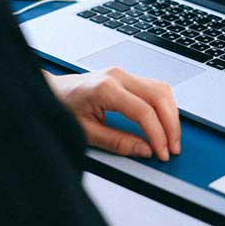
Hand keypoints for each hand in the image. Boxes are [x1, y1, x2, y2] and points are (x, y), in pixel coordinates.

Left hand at [43, 67, 180, 160]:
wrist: (51, 91)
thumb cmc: (63, 107)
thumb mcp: (86, 132)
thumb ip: (117, 142)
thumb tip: (144, 150)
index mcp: (106, 88)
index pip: (144, 111)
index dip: (157, 134)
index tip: (162, 152)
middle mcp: (118, 76)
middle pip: (159, 96)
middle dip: (170, 124)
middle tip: (173, 147)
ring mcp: (123, 73)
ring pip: (161, 89)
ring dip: (170, 113)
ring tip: (171, 137)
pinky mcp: (125, 76)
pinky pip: (153, 87)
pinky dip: (163, 105)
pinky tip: (164, 121)